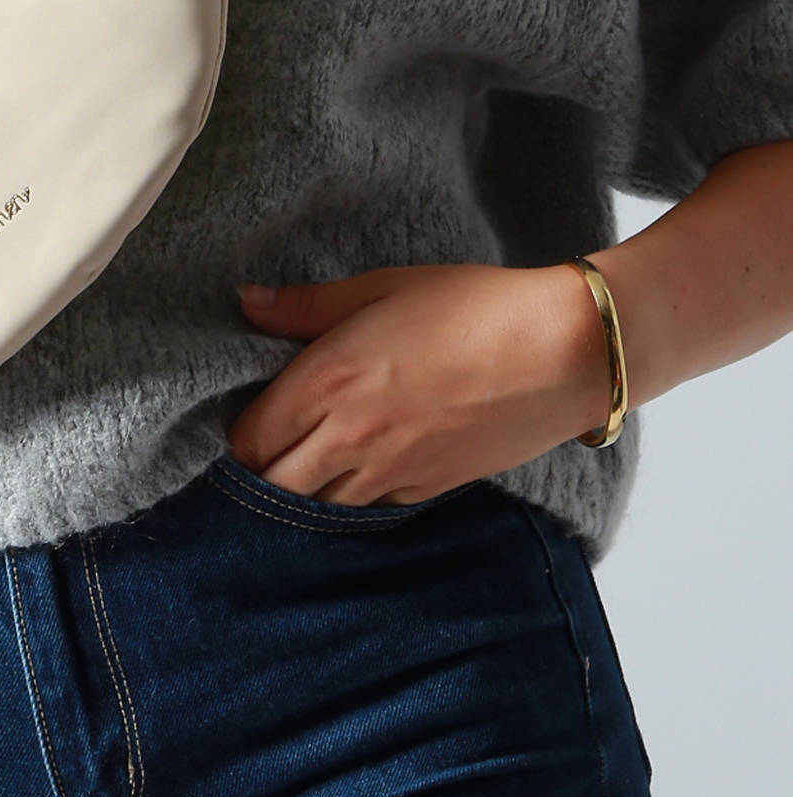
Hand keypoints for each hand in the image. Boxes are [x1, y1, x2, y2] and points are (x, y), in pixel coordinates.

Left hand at [226, 262, 610, 505]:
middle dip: (259, 469)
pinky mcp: (427, 491)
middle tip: (267, 438)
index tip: (244, 410)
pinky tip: (356, 466)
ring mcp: (389, 474)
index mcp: (327, 383)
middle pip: (273, 485)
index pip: (248, 439)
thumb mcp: (381, 287)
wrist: (559, 351)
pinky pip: (366, 510)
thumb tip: (247, 303)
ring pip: (316, 508)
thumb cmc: (470, 306)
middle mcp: (349, 439)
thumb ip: (306, 306)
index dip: (236, 432)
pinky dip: (349, 496)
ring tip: (306, 454)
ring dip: (301, 488)